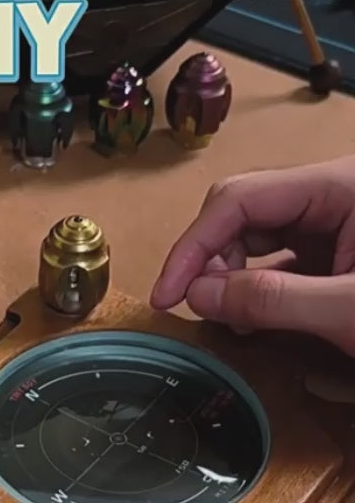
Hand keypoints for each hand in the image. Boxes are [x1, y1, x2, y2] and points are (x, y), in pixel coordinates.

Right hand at [150, 155, 354, 355]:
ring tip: (231, 317)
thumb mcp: (349, 310)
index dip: (193, 247)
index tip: (166, 296)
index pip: (239, 199)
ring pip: (255, 236)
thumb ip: (274, 300)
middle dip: (211, 260)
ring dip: (230, 276)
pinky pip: (277, 259)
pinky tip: (252, 315)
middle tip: (200, 306)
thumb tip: (195, 295)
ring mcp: (332, 221)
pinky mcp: (334, 249)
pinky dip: (255, 287)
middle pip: (240, 213)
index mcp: (337, 185)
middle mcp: (328, 194)